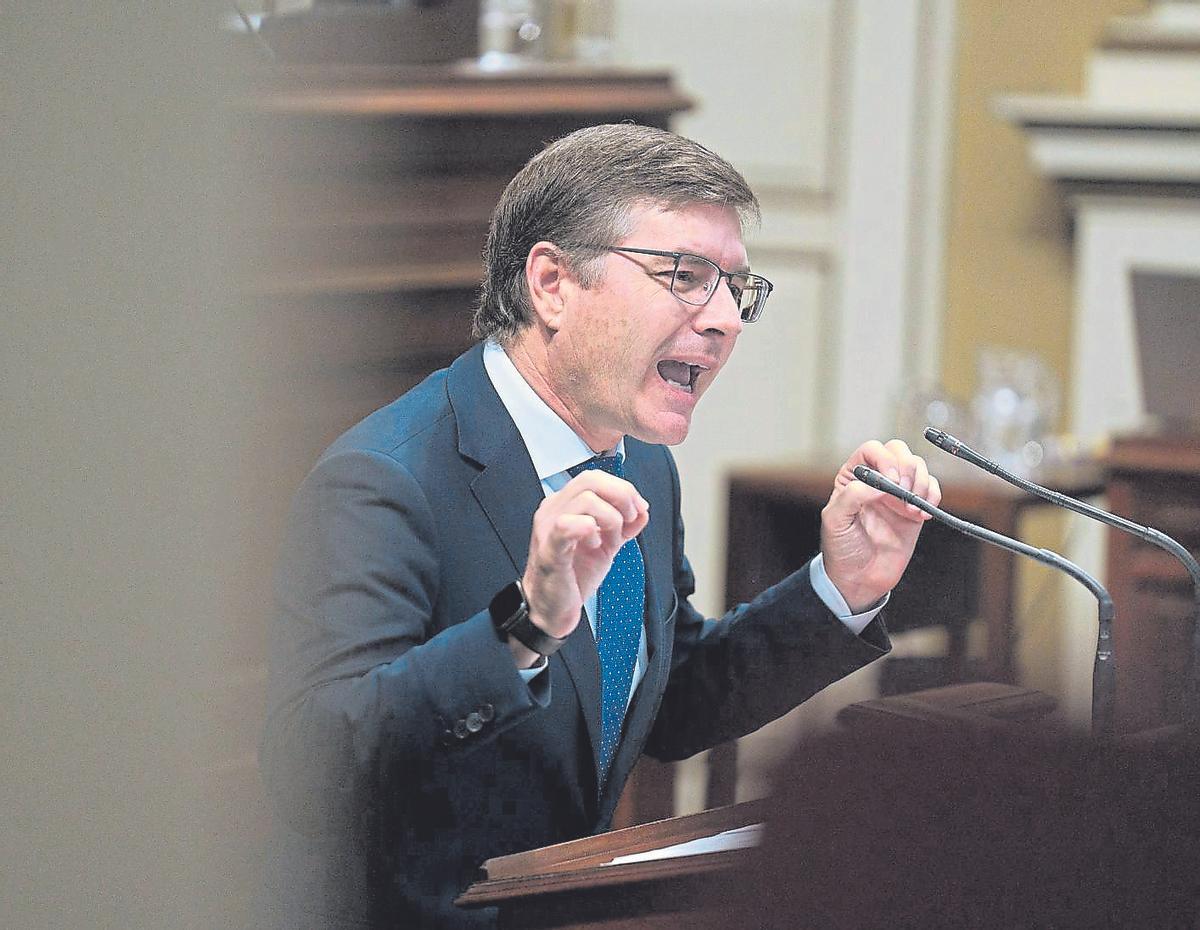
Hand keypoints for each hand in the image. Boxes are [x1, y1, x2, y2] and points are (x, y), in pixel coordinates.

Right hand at [520, 470, 649, 641]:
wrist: (553, 608)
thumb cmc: (573, 575)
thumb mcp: (607, 545)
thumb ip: (624, 526)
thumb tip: (643, 509)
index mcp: (566, 505)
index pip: (595, 477)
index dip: (623, 488)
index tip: (638, 509)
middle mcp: (554, 509)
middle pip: (590, 480)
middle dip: (621, 497)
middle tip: (628, 520)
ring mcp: (549, 526)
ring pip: (585, 500)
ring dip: (610, 518)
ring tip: (609, 539)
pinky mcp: (549, 548)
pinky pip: (568, 525)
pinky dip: (590, 531)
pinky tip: (595, 545)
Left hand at [820, 439, 940, 612]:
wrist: (859, 578)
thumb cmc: (842, 548)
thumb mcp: (835, 520)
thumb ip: (852, 496)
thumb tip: (880, 482)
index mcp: (853, 477)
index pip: (872, 450)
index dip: (884, 459)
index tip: (891, 481)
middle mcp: (876, 480)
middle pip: (898, 451)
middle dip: (907, 467)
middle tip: (905, 492)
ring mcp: (897, 492)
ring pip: (918, 466)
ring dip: (921, 482)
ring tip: (913, 508)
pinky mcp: (914, 508)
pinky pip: (931, 489)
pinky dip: (933, 495)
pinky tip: (923, 514)